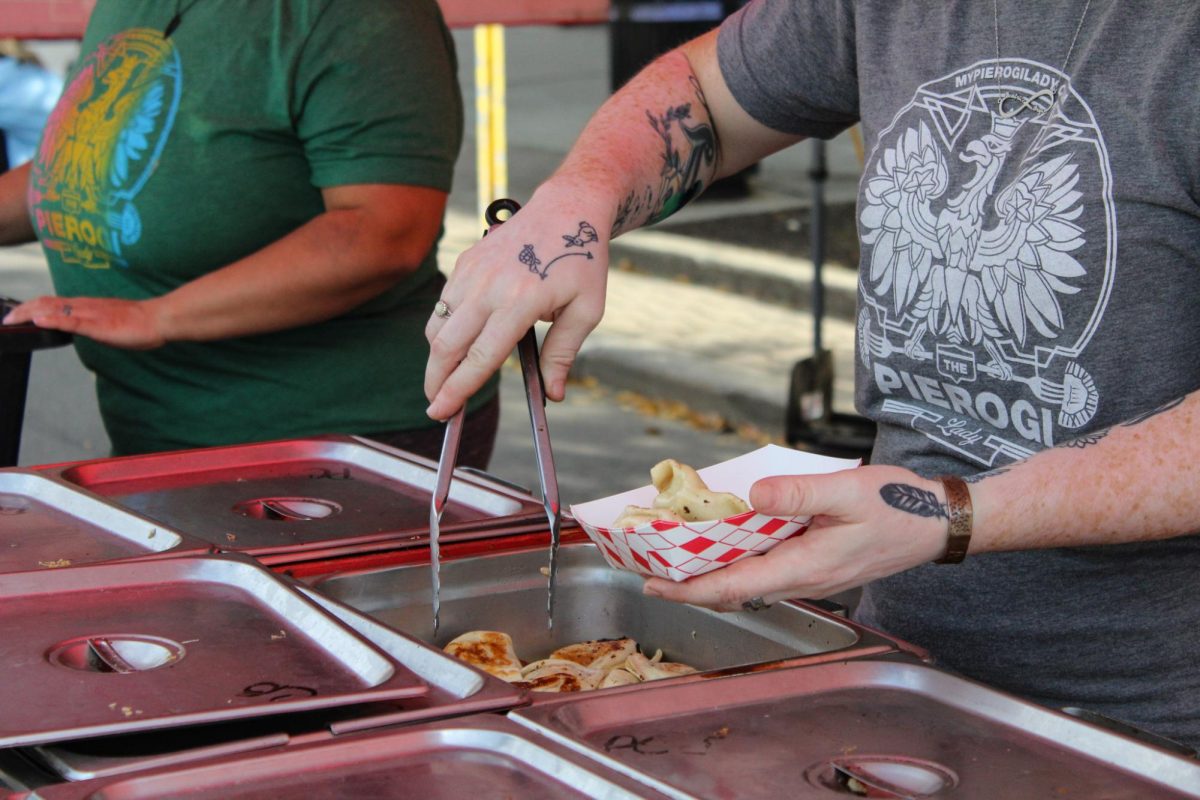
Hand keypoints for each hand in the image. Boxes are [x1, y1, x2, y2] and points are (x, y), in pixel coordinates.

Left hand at [2, 295, 166, 348]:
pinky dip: (53, 321)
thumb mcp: (109, 323)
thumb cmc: (140, 323)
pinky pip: (71, 322)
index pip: (50, 303)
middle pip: (45, 304)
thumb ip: (91, 323)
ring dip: (29, 314)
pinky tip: (39, 322)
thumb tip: (78, 326)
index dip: (30, 308)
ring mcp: (90, 314)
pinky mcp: (98, 325)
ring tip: (12, 320)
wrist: (158, 319)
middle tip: (5, 320)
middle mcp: (84, 306)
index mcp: (86, 306)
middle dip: (22, 311)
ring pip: (53, 310)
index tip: (14, 316)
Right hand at [424, 181, 610, 419]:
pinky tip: (456, 344)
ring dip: (436, 357)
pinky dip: (443, 329)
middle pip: (446, 345)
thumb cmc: (581, 262)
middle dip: (436, 381)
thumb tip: (553, 394)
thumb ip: (563, 354)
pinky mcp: (465, 262)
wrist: (566, 209)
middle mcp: (489, 286)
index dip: (458, 389)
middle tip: (436, 407)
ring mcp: (472, 272)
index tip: (443, 411)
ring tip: (445, 379)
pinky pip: (444, 304)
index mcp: (520, 302)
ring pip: (438, 325)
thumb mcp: (586, 311)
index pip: (480, 357)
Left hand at [642, 465, 951, 610]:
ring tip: (673, 559)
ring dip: (709, 575)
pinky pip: (765, 571)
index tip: (653, 582)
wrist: (939, 522)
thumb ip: (800, 494)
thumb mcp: (849, 491)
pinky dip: (735, 563)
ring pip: (747, 583)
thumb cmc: (898, 508)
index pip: (734, 586)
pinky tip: (723, 544)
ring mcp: (810, 576)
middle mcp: (803, 579)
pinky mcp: (815, 566)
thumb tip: (754, 496)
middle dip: (687, 584)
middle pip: (733, 591)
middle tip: (647, 570)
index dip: (689, 588)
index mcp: (805, 566)